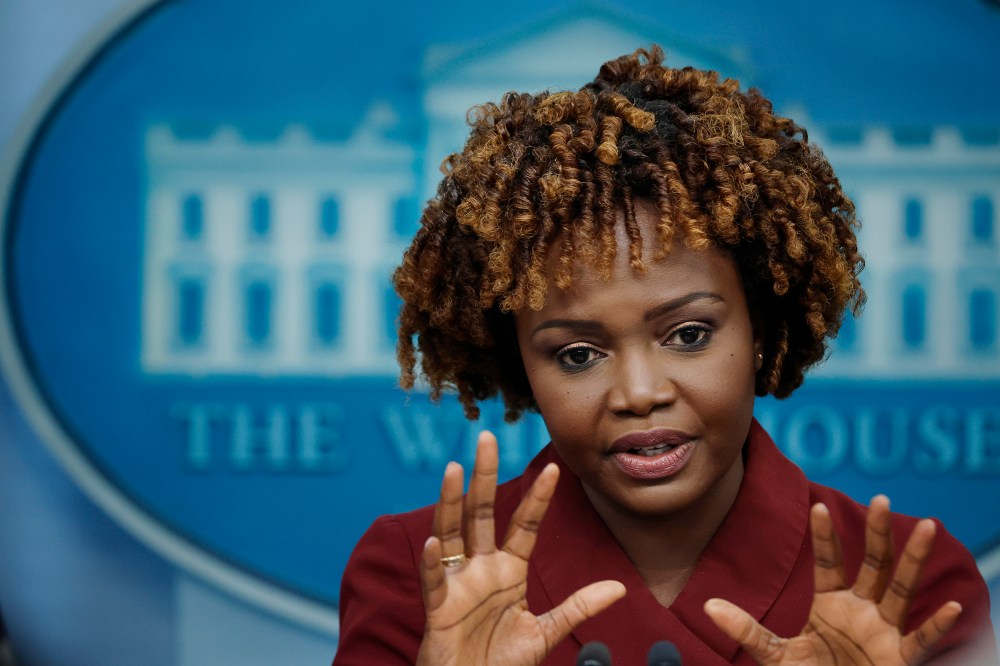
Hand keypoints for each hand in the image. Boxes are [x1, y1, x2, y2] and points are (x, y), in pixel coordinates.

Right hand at [415, 431, 625, 665]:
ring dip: (450, 503)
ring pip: (451, 534)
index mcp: (508, 571)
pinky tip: (432, 541)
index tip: (554, 469)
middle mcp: (480, 568)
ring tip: (453, 469)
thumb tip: (618, 589)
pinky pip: (433, 580)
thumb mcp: (545, 633)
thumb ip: (577, 608)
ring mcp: (457, 584)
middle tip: (487, 438)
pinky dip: (431, 561)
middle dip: (484, 477)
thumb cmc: (501, 663)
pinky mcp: (438, 608)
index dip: (538, 499)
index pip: (524, 526)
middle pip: (482, 514)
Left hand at [704, 496, 962, 664]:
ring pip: (903, 589)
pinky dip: (936, 626)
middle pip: (873, 564)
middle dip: (878, 533)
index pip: (828, 561)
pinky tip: (952, 608)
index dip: (824, 536)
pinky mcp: (900, 659)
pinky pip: (922, 641)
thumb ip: (747, 631)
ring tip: (927, 526)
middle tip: (881, 498)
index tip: (816, 506)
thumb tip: (708, 606)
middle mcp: (862, 609)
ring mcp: (884, 631)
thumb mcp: (776, 655)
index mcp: (831, 603)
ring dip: (914, 559)